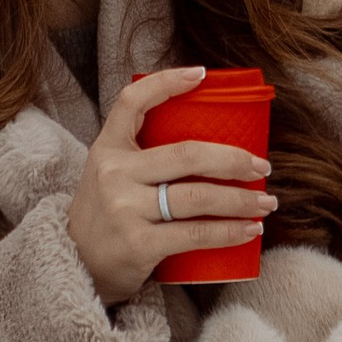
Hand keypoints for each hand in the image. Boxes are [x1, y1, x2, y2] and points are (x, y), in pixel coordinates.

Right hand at [64, 66, 278, 306]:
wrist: (75, 266)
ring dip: (241, 200)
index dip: (166, 83)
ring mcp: (125, 208)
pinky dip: (229, 232)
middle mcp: (114, 173)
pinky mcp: (139, 243)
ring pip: (197, 197)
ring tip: (266, 203)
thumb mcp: (110, 175)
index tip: (200, 75)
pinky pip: (195, 234)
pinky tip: (249, 231)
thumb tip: (211, 147)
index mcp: (107, 148)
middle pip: (186, 155)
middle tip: (262, 167)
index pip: (132, 102)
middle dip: (233, 160)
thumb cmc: (106, 216)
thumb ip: (143, 158)